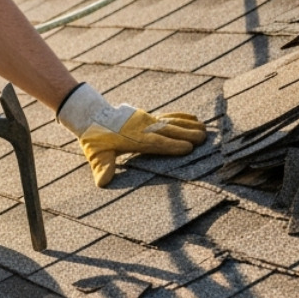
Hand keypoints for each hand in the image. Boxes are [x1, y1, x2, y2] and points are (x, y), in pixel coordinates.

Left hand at [58, 83, 206, 187]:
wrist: (93, 115)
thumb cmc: (96, 138)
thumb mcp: (96, 154)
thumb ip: (102, 167)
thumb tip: (103, 182)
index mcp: (133, 138)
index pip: (156, 142)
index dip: (172, 145)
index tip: (188, 148)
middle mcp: (143, 127)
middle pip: (168, 131)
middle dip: (186, 134)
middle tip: (203, 138)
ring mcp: (147, 120)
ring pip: (171, 122)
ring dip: (188, 125)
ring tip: (205, 129)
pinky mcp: (149, 117)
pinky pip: (168, 116)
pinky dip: (181, 116)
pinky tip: (194, 117)